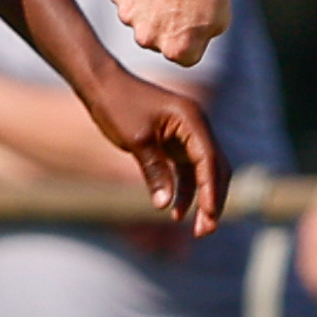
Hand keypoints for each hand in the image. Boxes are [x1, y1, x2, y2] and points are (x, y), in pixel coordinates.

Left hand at [80, 69, 229, 236]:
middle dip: (213, 200)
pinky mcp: (175, 142)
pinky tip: (175, 212)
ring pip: (203, 172)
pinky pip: (186, 170)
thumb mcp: (137, 141)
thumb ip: (154, 171)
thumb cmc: (118, 105)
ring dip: (200, 199)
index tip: (209, 216)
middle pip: (215, 168)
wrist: (101, 84)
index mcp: (192, 120)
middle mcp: (196, 126)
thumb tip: (165, 205)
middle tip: (205, 231)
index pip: (210, 160)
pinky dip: (184, 190)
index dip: (211, 191)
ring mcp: (187, 135)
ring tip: (195, 229)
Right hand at [109, 0, 236, 68]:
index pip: (182, 54)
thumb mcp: (219, 21)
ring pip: (138, 17)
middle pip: (155, 37)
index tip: (197, 15)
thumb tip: (184, 45)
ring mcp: (129, 15)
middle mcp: (148, 39)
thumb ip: (196, 42)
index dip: (191, 34)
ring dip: (149, 6)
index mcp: (175, 50)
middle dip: (166, 23)